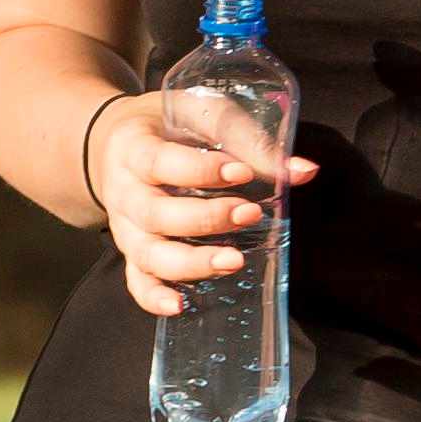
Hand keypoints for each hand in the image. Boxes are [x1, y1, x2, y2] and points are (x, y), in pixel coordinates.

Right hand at [90, 94, 314, 318]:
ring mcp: (126, 228)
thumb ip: (248, 140)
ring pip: (148, 254)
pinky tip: (180, 306)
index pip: (161, 163)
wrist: (116, 143)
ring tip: (233, 262)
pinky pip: (136, 281)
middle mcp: (124, 192)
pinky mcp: (132, 252)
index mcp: (134, 149)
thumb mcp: (200, 115)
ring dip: (190, 262)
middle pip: (155, 214)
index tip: (241, 172)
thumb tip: (304, 171)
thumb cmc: (167, 127)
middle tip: (249, 214)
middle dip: (205, 219)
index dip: (200, 171)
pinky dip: (153, 297)